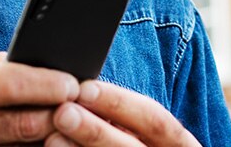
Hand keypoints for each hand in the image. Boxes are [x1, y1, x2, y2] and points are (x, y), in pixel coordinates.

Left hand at [45, 80, 200, 146]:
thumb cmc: (134, 143)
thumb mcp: (142, 132)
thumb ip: (122, 117)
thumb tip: (83, 89)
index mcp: (178, 144)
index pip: (154, 119)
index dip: (120, 103)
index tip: (85, 89)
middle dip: (96, 131)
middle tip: (63, 113)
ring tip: (52, 139)